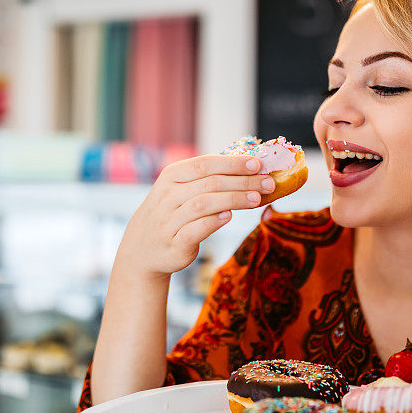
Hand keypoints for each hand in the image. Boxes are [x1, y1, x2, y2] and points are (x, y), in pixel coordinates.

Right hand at [117, 154, 274, 278]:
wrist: (143, 250)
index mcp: (172, 176)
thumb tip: (250, 170)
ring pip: (204, 204)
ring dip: (234, 199)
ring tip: (256, 199)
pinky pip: (196, 229)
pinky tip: (230, 217)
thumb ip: (209, 180)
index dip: (233, 163)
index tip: (258, 164)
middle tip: (268, 183)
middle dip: (243, 182)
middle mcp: (168, 195)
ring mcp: (169, 219)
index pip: (206, 164)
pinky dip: (214, 222)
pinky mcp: (174, 243)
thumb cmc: (173, 214)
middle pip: (210, 183)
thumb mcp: (183, 191)